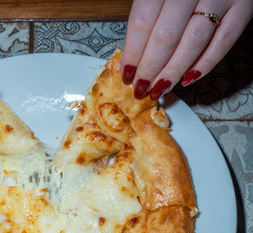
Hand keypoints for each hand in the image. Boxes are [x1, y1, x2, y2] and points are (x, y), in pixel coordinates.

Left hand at [120, 0, 251, 99]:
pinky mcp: (244, 7)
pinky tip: (187, 78)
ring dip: (173, 71)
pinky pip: (224, 41)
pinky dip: (205, 64)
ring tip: (159, 88)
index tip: (127, 74)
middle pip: (166, 36)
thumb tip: (133, 56)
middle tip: (141, 87)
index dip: (133, 54)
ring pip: (193, 42)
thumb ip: (147, 16)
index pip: (143, 22)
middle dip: (150, 68)